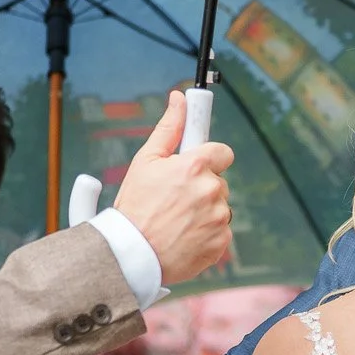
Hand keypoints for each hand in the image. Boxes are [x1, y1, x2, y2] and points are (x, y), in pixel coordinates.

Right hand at [112, 90, 235, 284]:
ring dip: (204, 211)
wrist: (131, 255)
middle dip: (201, 187)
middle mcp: (212, 190)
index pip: (223, 152)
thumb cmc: (134, 207)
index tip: (198, 165)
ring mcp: (219, 218)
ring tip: (176, 220)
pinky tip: (183, 236)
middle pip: (218, 181)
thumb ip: (169, 128)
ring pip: (220, 207)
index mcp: (196, 166)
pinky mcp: (221, 243)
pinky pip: (220, 231)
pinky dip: (205, 234)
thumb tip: (179, 98)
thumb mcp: (145, 161)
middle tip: (174, 200)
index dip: (209, 159)